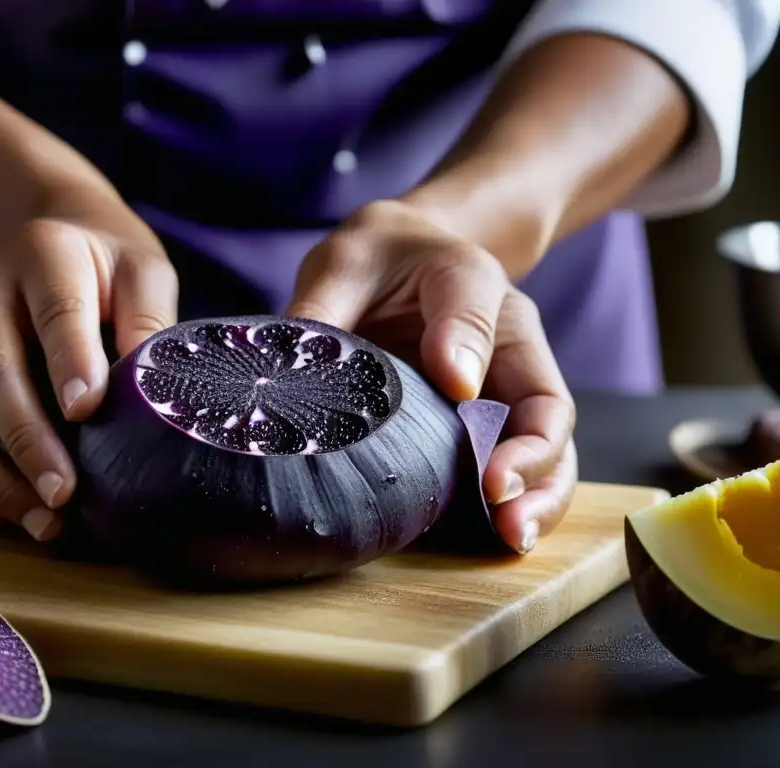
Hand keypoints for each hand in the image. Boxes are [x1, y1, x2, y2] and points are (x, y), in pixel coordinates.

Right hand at [0, 192, 177, 541]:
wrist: (37, 245)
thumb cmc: (103, 271)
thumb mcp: (141, 272)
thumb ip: (150, 319)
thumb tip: (153, 391)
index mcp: (42, 255)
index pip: (56, 312)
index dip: (69, 361)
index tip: (87, 410)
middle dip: (27, 442)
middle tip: (64, 494)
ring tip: (44, 522)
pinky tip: (6, 514)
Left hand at [287, 199, 576, 553]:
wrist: (404, 259)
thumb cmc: (377, 258)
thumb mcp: (344, 263)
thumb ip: (324, 305)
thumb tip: (294, 371)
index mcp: (467, 279)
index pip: (474, 302)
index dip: (468, 344)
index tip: (452, 384)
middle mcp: (503, 340)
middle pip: (544, 401)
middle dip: (533, 455)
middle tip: (499, 496)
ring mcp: (503, 386)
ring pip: (547, 444)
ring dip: (538, 493)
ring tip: (511, 534)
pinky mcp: (488, 421)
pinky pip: (515, 463)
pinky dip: (514, 502)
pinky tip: (494, 536)